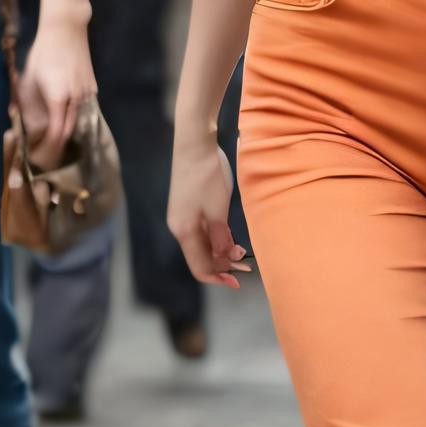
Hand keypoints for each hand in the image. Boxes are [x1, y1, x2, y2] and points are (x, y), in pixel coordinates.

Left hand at [18, 21, 93, 159]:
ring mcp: (88, 93)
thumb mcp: (29, 78)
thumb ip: (27, 103)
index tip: (41, 154)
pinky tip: (67, 117)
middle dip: (58, 144)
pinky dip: (76, 116)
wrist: (66, 30)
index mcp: (58, 98)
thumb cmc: (43, 53)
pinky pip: (85, 108)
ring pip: (79, 120)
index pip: (56, 133)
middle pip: (69, 130)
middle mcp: (76, 99)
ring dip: (68, 130)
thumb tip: (23, 123)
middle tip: (47, 151)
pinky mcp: (93, 87)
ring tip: (56, 137)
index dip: (49, 147)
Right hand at [168, 129, 249, 288]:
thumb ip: (220, 237)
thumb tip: (223, 257)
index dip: (218, 277)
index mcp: (184, 231)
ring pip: (202, 244)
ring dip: (221, 251)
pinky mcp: (188, 208)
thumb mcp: (218, 209)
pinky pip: (202, 231)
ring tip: (242, 251)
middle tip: (246, 265)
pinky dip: (217, 238)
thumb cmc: (206, 175)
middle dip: (223, 264)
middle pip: (201, 257)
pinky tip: (231, 238)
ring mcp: (182, 217)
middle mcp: (179, 228)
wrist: (194, 145)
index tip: (237, 282)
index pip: (199, 266)